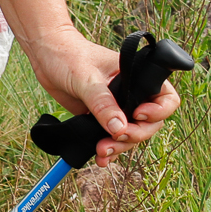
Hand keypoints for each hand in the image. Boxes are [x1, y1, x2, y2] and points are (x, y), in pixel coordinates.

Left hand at [26, 29, 181, 165]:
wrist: (45, 54)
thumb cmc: (68, 55)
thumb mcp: (86, 78)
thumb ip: (102, 103)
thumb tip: (119, 129)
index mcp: (137, 76)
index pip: (166, 98)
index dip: (159, 111)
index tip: (138, 114)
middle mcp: (132, 92)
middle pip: (149, 123)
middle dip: (136, 135)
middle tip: (117, 139)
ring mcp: (117, 106)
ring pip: (130, 133)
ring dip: (120, 147)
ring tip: (102, 152)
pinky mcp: (101, 116)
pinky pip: (112, 137)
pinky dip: (109, 148)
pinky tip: (101, 157)